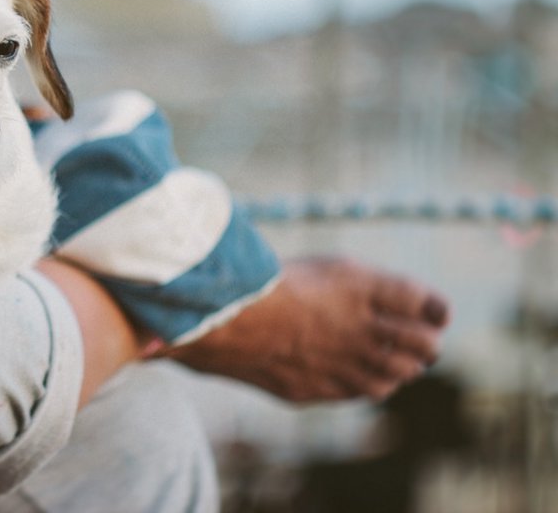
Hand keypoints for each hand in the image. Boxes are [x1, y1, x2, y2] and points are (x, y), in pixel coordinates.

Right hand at [167, 257, 450, 401]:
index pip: (432, 306)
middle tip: (419, 338)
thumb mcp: (329, 266)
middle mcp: (363, 330)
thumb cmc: (271, 280)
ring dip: (401, 365)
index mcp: (366, 289)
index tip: (433, 312)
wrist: (222, 317)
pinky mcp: (322, 388)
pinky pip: (363, 391)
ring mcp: (344, 364)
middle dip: (426, 342)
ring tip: (388, 355)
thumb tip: (428, 309)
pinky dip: (369, 381)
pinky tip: (358, 369)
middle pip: (425, 346)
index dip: (435, 309)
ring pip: (398, 375)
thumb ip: (377, 286)